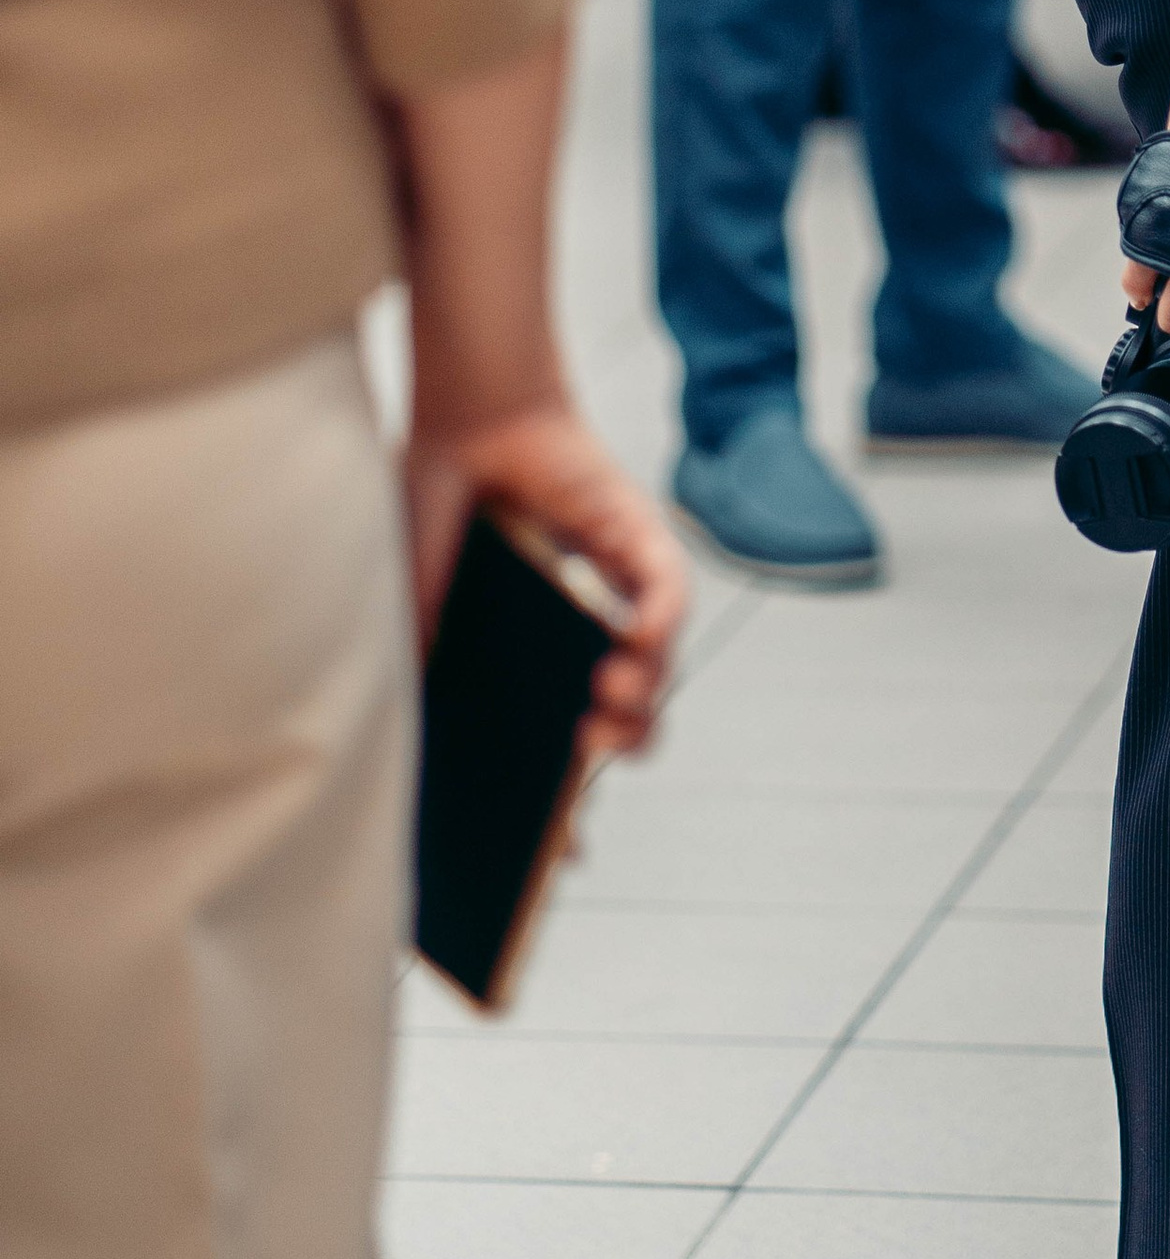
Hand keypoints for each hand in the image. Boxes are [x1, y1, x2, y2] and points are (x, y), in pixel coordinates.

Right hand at [406, 402, 688, 766]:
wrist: (461, 420)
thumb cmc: (429, 503)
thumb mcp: (414, 604)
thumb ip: (423, 667)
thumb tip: (410, 747)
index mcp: (530, 650)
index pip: (564, 731)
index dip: (573, 786)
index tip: (566, 838)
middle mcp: (581, 623)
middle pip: (630, 708)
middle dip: (623, 742)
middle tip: (591, 747)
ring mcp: (615, 581)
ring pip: (659, 660)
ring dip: (645, 692)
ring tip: (606, 698)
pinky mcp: (640, 537)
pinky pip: (669, 593)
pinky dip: (660, 625)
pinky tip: (633, 643)